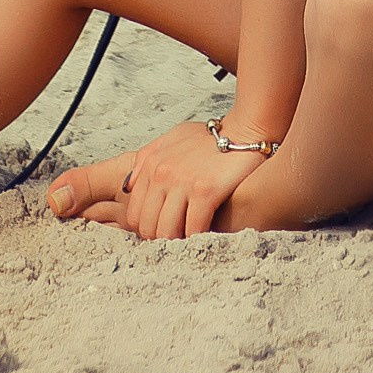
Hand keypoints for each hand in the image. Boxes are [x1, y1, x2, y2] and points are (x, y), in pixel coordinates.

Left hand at [45, 119, 252, 242]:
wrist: (243, 130)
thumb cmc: (209, 139)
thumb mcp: (170, 140)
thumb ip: (148, 161)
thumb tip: (128, 187)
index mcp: (150, 163)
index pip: (135, 214)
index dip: (147, 229)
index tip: (161, 232)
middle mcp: (161, 173)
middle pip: (147, 227)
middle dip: (160, 240)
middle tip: (175, 242)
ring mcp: (182, 182)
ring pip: (166, 232)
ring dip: (177, 242)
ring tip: (188, 241)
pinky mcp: (204, 191)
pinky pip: (192, 229)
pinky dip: (196, 238)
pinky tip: (204, 235)